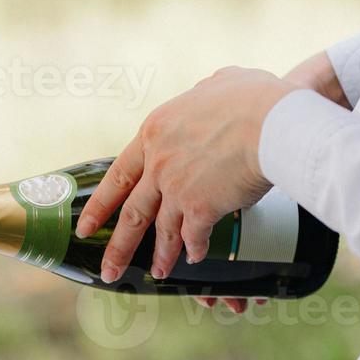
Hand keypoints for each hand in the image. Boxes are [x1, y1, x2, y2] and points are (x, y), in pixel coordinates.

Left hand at [75, 66, 296, 285]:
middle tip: (107, 269)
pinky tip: (195, 258)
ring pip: (161, 230)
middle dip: (117, 246)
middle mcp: (158, 164)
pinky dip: (195, 249)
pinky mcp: (201, 208)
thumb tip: (206, 94)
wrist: (272, 123)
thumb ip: (203, 94)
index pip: (119, 174)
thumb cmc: (254, 98)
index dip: (102, 204)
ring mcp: (176, 188)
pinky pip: (194, 236)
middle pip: (131, 213)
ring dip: (159, 257)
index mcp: (155, 132)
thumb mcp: (218, 84)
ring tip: (156, 274)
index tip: (86, 224)